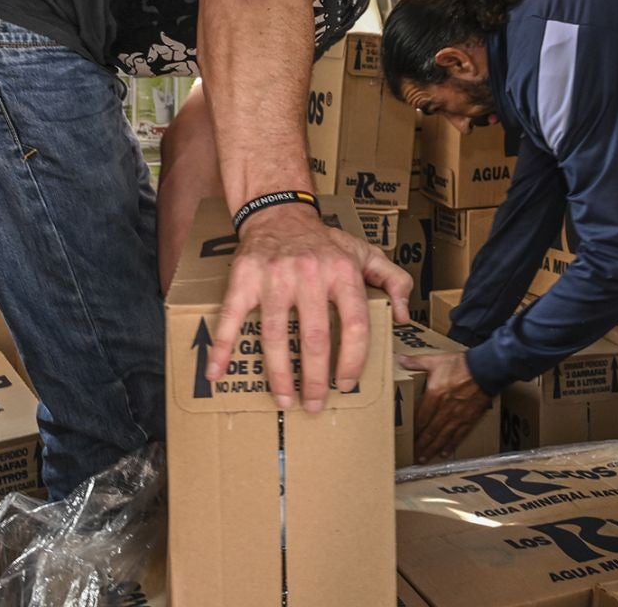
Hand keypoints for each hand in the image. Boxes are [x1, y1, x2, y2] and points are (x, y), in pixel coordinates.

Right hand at [205, 202, 411, 411]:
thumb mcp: (365, 253)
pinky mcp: (243, 278)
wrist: (279, 213)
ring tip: (284, 399)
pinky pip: (231, 318)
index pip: (354, 325)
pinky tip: (216, 374)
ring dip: (278, 374)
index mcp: (342, 272)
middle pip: (314, 338)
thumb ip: (393, 281)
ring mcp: (274, 277)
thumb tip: (401, 317)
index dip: (352, 360)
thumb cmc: (324, 242)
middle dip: (315, 379)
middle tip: (314, 404)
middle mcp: (309, 274)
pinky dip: (221, 348)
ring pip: (274, 335)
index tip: (346, 384)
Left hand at [402, 351, 491, 460]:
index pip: (421, 418)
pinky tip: (445, 453)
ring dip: (433, 449)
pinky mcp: (470, 418)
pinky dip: (452, 445)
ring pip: (443, 436)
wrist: (486, 369)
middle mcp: (445, 409)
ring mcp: (458, 416)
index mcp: (435, 395)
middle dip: (421, 445)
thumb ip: (417, 362)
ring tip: (424, 459)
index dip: (414, 431)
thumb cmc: (461, 364)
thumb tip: (401, 360)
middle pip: (430, 431)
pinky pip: (459, 435)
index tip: (407, 440)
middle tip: (413, 457)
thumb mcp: (436, 360)